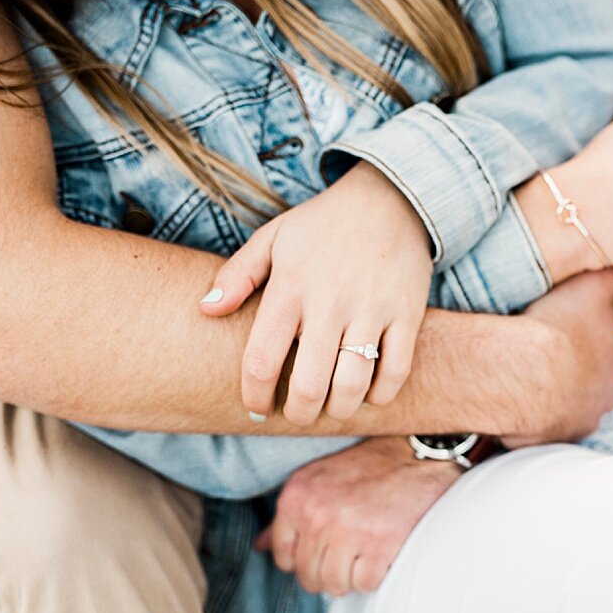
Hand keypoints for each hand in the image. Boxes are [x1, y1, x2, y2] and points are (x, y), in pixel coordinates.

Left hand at [199, 163, 432, 424]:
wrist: (390, 198)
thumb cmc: (323, 225)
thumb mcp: (273, 238)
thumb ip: (237, 274)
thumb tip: (206, 309)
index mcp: (290, 286)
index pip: (262, 359)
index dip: (255, 396)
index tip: (256, 407)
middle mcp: (330, 301)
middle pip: (310, 384)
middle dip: (300, 413)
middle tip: (298, 413)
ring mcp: (372, 309)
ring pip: (353, 384)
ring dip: (340, 409)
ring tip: (332, 407)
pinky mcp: (407, 313)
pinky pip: (396, 371)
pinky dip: (380, 395)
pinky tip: (368, 393)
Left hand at [257, 436, 459, 595]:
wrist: (418, 456)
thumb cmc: (368, 468)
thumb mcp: (319, 481)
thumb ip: (288, 516)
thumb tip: (259, 547)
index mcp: (296, 497)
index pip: (282, 557)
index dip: (304, 560)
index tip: (325, 550)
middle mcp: (317, 514)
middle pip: (308, 576)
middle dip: (329, 573)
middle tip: (350, 555)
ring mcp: (348, 532)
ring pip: (334, 585)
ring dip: (351, 578)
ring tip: (365, 555)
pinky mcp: (378, 546)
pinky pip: (364, 584)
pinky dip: (375, 577)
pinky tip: (382, 554)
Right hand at [508, 270, 612, 446]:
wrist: (525, 372)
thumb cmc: (559, 326)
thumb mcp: (589, 286)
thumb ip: (611, 274)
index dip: (590, 338)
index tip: (567, 331)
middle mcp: (610, 394)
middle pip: (595, 380)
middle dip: (576, 370)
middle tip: (547, 354)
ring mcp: (584, 419)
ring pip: (572, 404)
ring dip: (555, 393)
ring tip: (529, 376)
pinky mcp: (557, 437)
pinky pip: (547, 424)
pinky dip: (536, 414)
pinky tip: (520, 397)